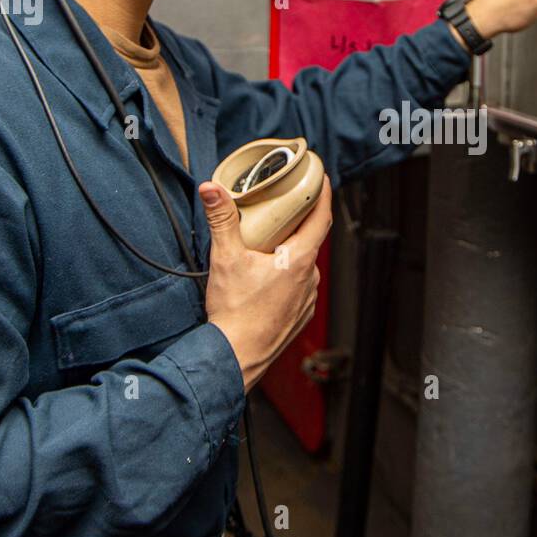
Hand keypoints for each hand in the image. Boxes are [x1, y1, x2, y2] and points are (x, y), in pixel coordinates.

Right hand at [198, 174, 331, 391]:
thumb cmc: (235, 313)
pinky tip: (266, 278)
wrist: (236, 357)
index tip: (323, 179)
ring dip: (289, 252)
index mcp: (298, 260)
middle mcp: (309, 279)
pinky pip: (298, 287)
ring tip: (268, 245)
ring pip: (303, 265)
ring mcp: (306, 299)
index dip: (324, 195)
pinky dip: (286, 276)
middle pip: (310, 240)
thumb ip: (221, 220)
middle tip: (283, 209)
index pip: (321, 218)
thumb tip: (212, 191)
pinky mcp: (299, 316)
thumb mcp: (225, 258)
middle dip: (298, 223)